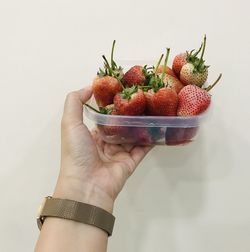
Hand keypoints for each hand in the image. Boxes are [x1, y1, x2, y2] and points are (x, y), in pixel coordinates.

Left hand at [54, 87, 152, 212]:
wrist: (86, 185)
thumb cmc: (77, 152)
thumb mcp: (70, 123)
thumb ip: (75, 102)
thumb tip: (90, 86)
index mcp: (92, 135)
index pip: (105, 117)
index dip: (113, 105)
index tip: (124, 91)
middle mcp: (106, 143)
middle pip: (121, 126)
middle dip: (131, 114)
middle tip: (143, 98)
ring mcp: (120, 153)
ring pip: (134, 135)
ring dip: (142, 125)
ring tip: (154, 108)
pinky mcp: (131, 161)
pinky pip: (143, 148)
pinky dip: (151, 139)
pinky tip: (160, 127)